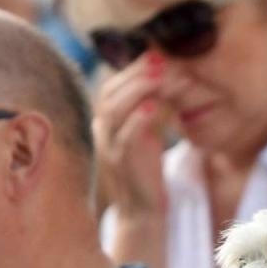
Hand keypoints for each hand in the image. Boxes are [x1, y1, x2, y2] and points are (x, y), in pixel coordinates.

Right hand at [93, 54, 170, 223]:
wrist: (143, 212)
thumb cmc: (147, 170)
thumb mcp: (147, 132)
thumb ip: (150, 106)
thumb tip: (164, 73)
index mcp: (106, 122)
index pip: (114, 86)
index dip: (133, 69)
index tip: (157, 55)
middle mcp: (102, 131)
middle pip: (110, 93)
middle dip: (135, 73)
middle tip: (160, 60)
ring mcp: (108, 147)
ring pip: (113, 110)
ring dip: (137, 90)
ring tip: (159, 77)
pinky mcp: (121, 164)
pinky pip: (125, 137)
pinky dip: (139, 119)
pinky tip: (154, 107)